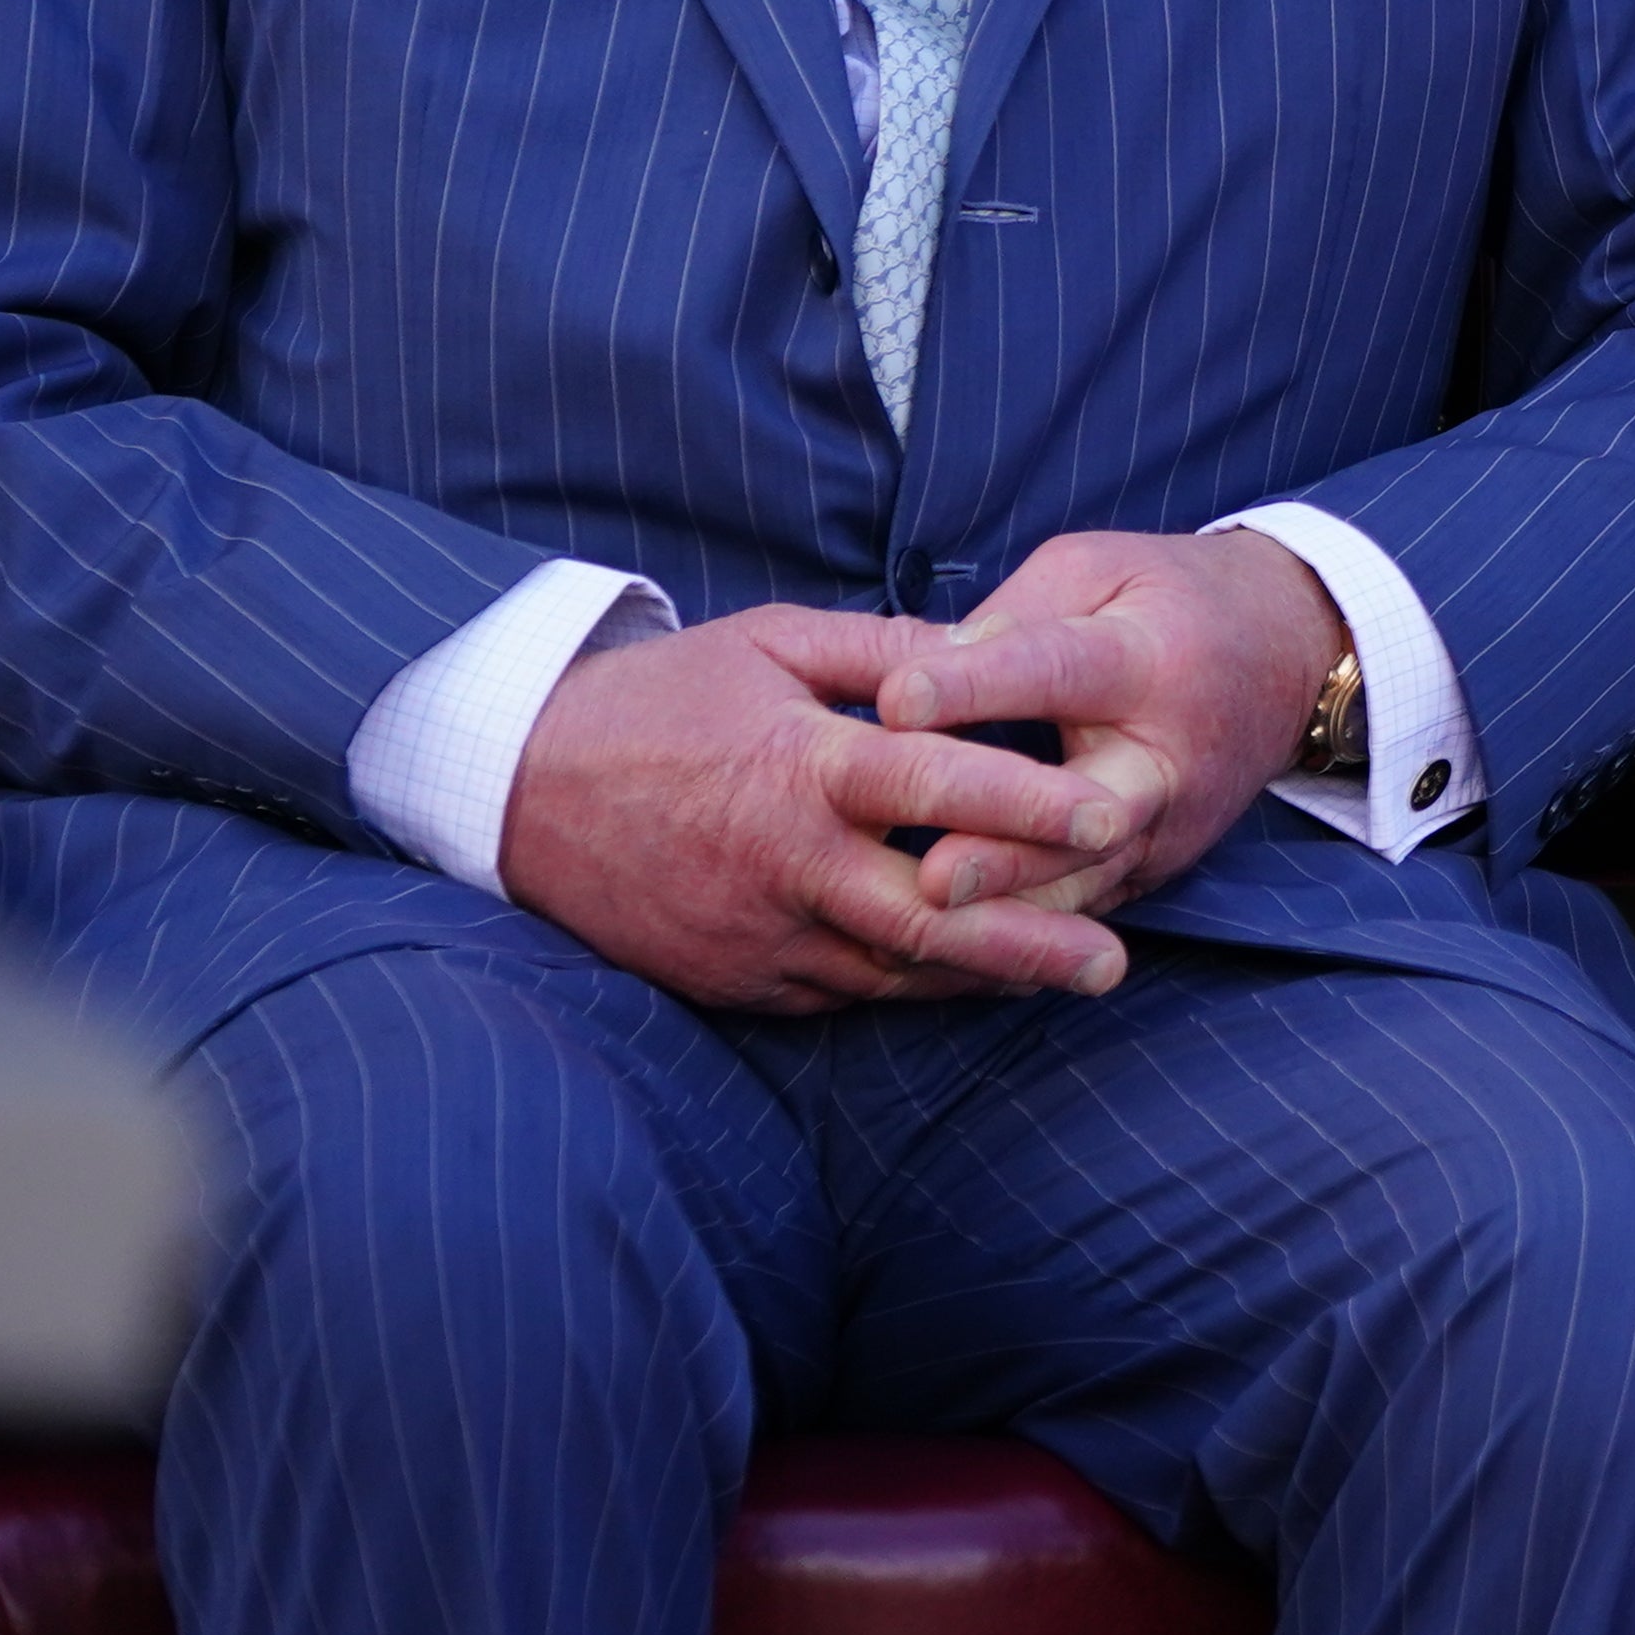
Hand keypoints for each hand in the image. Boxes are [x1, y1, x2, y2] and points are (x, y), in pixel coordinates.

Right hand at [501, 603, 1141, 1010]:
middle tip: (1116, 960)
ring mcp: (759, 934)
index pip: (934, 787)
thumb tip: (984, 648)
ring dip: (986, 977)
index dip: (1026, 802)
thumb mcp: (770, 642)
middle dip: (1031, 941)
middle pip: (930, 917)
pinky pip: (843, 992)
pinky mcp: (738, 981)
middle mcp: (787, 863)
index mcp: (801, 765)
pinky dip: (912, 988)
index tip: (1109, 813)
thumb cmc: (657, 699)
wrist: (518, 788)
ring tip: (1075, 973)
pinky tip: (976, 981)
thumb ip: (885, 650)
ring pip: (894, 971)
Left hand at [874, 529, 1348, 922]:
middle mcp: (1169, 754)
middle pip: (1088, 809)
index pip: (1056, 669)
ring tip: (935, 923)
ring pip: (1089, 876)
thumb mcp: (1100, 569)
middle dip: (1009, 846)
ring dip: (1012, 904)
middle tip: (932, 876)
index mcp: (1149, 657)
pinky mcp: (1161, 867)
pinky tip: (962, 950)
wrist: (1293, 651)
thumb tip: (923, 676)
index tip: (894, 701)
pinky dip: (1032, 934)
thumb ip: (1015, 617)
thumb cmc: (1171, 598)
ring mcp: (1172, 824)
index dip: (975, 685)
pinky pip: (1091, 906)